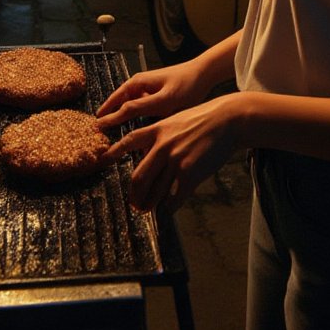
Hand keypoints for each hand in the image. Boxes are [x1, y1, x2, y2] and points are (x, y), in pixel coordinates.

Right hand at [96, 58, 211, 128]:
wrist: (203, 75)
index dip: (106, 117)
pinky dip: (136, 120)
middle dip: (110, 117)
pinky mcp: (156, 98)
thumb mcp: (163, 99)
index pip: (116, 104)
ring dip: (123, 119)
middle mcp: (138, 86)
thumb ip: (141, 106)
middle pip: (120, 105)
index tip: (95, 129)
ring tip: (114, 136)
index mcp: (137, 83)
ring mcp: (147, 92)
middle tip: (100, 134)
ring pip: (130, 109)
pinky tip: (138, 133)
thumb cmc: (185, 85)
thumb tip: (118, 114)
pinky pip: (141, 110)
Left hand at [105, 93, 239, 212]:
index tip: (103, 159)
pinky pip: (173, 198)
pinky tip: (168, 210)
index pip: (129, 141)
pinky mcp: (188, 174)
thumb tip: (148, 154)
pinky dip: (169, 207)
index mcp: (157, 129)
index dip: (114, 152)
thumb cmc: (203, 119)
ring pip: (155, 192)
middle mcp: (162, 146)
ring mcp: (175, 161)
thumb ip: (160, 135)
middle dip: (135, 195)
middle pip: (139, 177)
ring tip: (149, 209)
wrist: (226, 120)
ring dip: (150, 205)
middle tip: (135, 204)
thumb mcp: (175, 120)